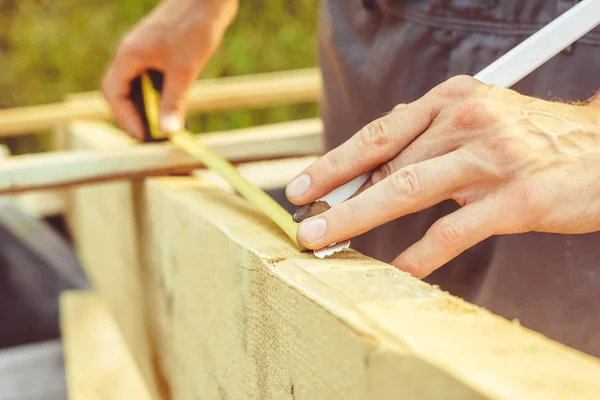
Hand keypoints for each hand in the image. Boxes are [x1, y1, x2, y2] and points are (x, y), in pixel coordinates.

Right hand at [102, 0, 236, 138]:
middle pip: (120, 91)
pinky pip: (149, 77)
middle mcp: (130, 53)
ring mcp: (143, 50)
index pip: (113, 94)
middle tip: (149, 137)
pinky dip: (156, 94)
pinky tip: (173, 105)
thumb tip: (168, 131)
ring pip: (135, 85)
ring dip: (145, 106)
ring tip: (161, 126)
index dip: (126, 119)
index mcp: (128, 56)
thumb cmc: (194, 28)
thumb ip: (174, 102)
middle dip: (132, 116)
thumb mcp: (184, 71)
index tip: (143, 137)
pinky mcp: (157, 49)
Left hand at [286, 75, 599, 277]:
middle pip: (386, 163)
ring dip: (358, 218)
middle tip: (303, 222)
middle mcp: (467, 121)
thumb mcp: (478, 122)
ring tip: (324, 240)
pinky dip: (420, 253)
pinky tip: (397, 269)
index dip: (335, 161)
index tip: (301, 186)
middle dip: (336, 196)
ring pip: (407, 189)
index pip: (380, 132)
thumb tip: (371, 172)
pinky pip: (454, 230)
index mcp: (452, 99)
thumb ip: (427, 143)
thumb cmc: (532, 140)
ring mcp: (492, 159)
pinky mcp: (516, 199)